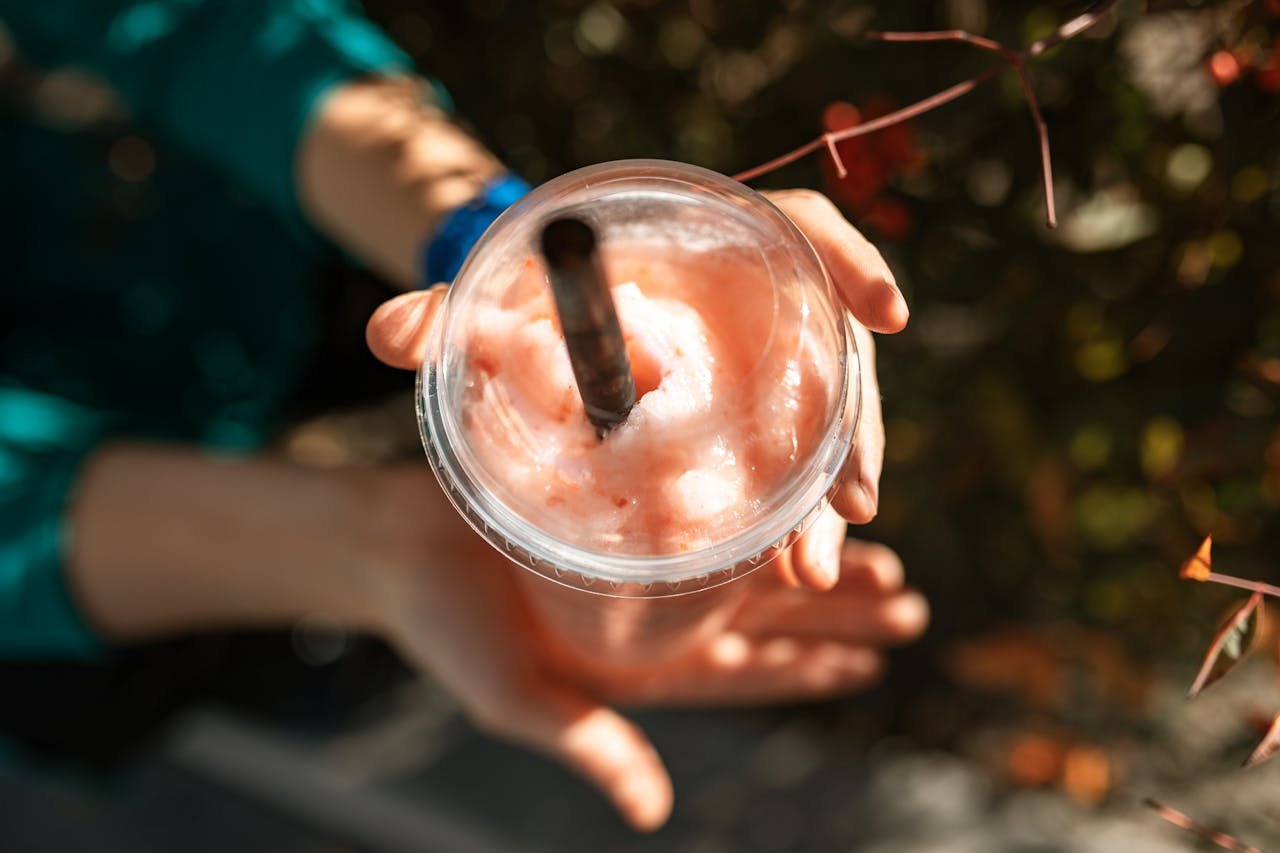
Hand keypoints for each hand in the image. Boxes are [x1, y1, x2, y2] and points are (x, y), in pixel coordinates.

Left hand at [368, 187, 909, 591]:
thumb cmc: (531, 301)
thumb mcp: (490, 304)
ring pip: (833, 424)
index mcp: (709, 247)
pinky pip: (807, 466)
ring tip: (809, 568)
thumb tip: (389, 337)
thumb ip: (445, 315)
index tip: (886, 311)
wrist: (545, 338)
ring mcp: (774, 368)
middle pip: (835, 351)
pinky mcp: (768, 426)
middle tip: (846, 507)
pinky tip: (793, 567)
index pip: (805, 227)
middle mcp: (761, 303)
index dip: (853, 261)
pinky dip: (806, 516)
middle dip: (853, 431)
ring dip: (832, 496)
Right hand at [369, 471, 926, 831]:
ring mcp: (638, 562)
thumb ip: (590, 744)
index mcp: (632, 667)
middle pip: (761, 618)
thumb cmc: (446, 625)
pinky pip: (705, 510)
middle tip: (908, 604)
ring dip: (813, 565)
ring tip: (881, 557)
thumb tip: (649, 811)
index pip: (740, 673)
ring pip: (747, 566)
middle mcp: (648, 615)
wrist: (395, 540)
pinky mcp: (623, 510)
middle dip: (835, 614)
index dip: (806, 672)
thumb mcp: (516, 696)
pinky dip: (754, 510)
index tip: (867, 665)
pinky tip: (797, 500)